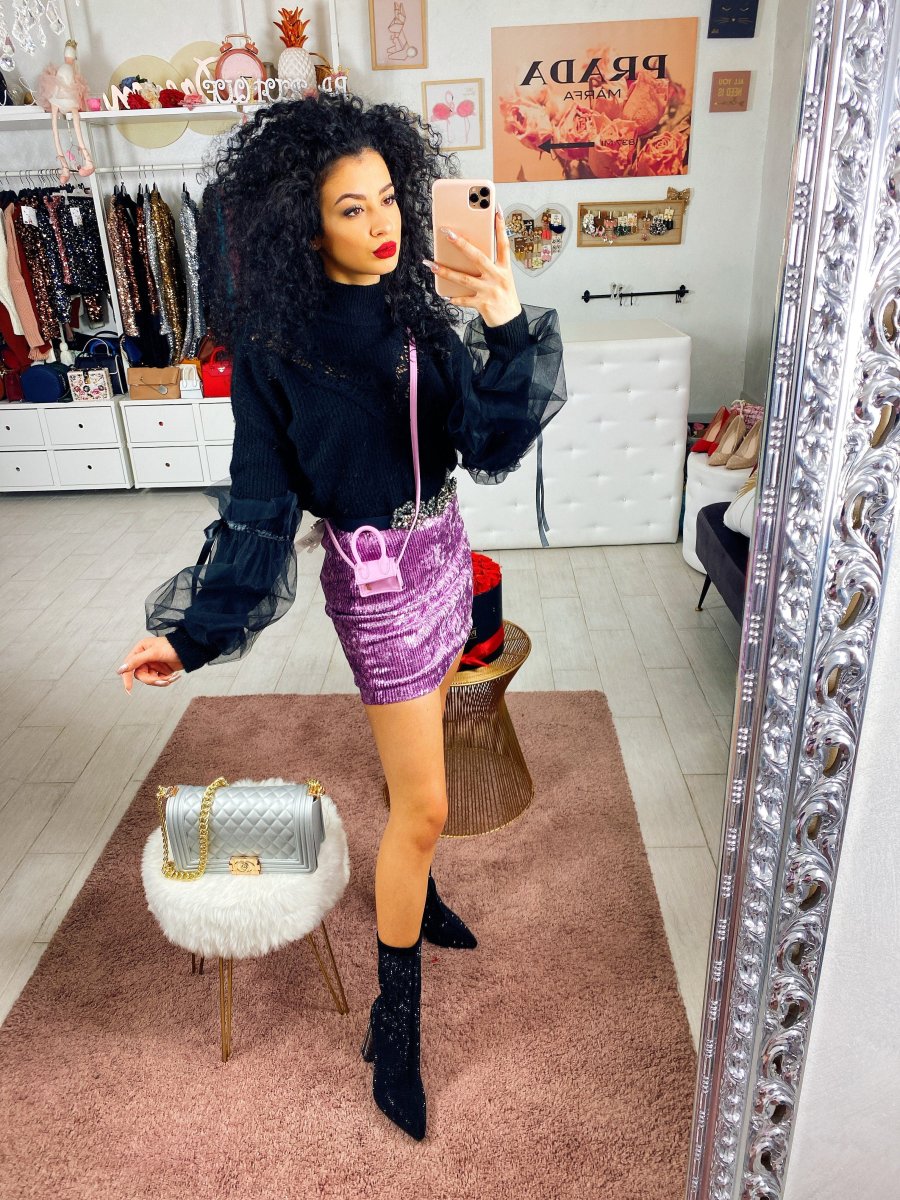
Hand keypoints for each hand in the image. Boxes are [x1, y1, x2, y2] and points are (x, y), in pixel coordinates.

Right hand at [117, 636, 183, 692]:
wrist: (190, 650)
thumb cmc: (172, 647)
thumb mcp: (153, 653)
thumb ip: (136, 661)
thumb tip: (120, 669)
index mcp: (140, 650)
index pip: (129, 665)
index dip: (127, 678)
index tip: (128, 689)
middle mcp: (145, 657)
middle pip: (141, 675)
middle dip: (152, 680)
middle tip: (163, 681)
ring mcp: (153, 664)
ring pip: (150, 679)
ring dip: (160, 681)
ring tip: (171, 678)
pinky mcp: (161, 670)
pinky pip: (159, 680)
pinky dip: (166, 680)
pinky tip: (175, 676)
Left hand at [425, 207, 522, 327]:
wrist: (510, 322)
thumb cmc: (504, 296)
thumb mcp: (502, 278)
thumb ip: (490, 265)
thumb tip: (469, 252)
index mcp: (505, 268)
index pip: (503, 244)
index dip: (500, 227)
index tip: (496, 210)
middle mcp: (497, 277)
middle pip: (478, 257)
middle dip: (461, 244)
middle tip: (447, 233)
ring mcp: (489, 291)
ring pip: (464, 278)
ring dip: (446, 271)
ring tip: (432, 264)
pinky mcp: (482, 304)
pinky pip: (464, 300)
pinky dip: (454, 298)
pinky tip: (445, 296)